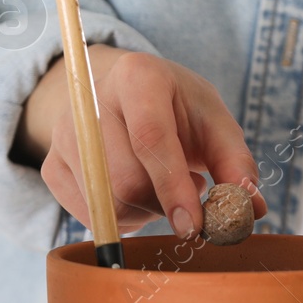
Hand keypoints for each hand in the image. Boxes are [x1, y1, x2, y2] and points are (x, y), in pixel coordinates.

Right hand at [16, 46, 266, 234]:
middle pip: (124, 180)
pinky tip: (136, 192)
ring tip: (162, 184)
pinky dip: (122, 218)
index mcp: (137, 76)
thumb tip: (251, 208)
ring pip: (106, 204)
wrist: (124, 94)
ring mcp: (63, 135)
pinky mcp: (51, 166)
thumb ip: (235, 161)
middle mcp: (89, 100)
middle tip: (191, 191)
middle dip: (164, 202)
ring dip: (146, 212)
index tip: (195, 226)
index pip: (149, 138)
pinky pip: (90, 216)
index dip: (173, 187)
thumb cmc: (178, 108)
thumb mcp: (214, 120)